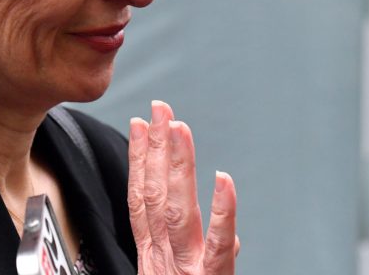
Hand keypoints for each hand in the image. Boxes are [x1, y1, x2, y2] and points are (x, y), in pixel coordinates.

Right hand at [128, 101, 238, 274]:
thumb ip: (205, 257)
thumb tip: (230, 238)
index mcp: (155, 254)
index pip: (142, 198)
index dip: (138, 160)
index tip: (139, 126)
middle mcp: (167, 255)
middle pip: (156, 194)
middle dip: (156, 147)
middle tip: (160, 110)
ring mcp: (188, 266)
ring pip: (178, 209)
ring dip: (177, 165)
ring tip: (179, 130)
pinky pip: (219, 243)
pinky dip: (222, 211)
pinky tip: (223, 180)